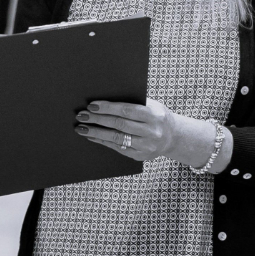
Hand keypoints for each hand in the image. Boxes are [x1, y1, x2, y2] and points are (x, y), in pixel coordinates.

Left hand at [75, 98, 214, 165]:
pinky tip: (92, 136)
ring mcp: (146, 146)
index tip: (92, 106)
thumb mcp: (152, 105)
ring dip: (96, 133)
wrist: (172, 137)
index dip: (107, 108)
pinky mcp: (140, 156)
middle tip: (81, 116)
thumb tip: (105, 99)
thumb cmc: (157, 116)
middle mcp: (151, 131)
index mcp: (154, 115)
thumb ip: (133, 102)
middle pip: (119, 125)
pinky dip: (103, 141)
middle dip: (98, 120)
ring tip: (81, 128)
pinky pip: (118, 148)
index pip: (126, 110)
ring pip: (116, 138)